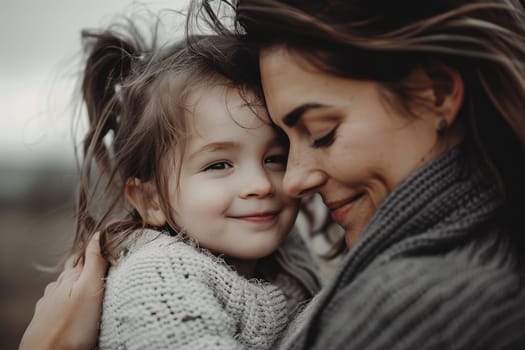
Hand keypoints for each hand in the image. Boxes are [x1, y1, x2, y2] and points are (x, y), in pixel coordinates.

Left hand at [19, 233, 107, 349]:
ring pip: (65, 286)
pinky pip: (58, 302)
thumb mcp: (89, 290)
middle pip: (75, 270)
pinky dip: (68, 299)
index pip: (87, 255)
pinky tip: (72, 305)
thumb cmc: (72, 327)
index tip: (113, 246)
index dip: (99, 249)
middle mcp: (57, 287)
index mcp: (70, 277)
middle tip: (106, 264)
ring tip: (91, 285)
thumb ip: (94, 262)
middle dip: (89, 265)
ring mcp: (49, 303)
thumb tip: (98, 234)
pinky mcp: (46, 319)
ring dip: (78, 283)